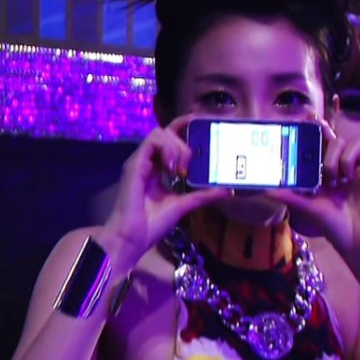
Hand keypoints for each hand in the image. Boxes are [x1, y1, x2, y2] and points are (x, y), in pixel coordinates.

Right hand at [97, 115, 230, 267]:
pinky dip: (166, 150)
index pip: (168, 138)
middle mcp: (146, 161)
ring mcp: (139, 161)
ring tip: (179, 170)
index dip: (182, 125)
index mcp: (156, 168)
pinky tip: (171, 168)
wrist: (132, 238)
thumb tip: (227, 190)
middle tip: (188, 169)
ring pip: (159, 133)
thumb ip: (203, 195)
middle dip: (183, 145)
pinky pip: (151, 142)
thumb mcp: (184, 205)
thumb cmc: (152, 224)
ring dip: (175, 147)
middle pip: (166, 133)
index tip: (198, 121)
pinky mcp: (134, 164)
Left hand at [267, 122, 359, 256]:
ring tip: (344, 179)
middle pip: (339, 141)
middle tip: (330, 178)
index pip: (324, 142)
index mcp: (328, 170)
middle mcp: (345, 165)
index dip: (318, 128)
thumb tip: (265, 189)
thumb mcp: (309, 207)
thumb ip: (290, 195)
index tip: (309, 117)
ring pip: (357, 143)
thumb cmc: (335, 226)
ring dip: (348, 158)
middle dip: (331, 155)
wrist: (357, 242)